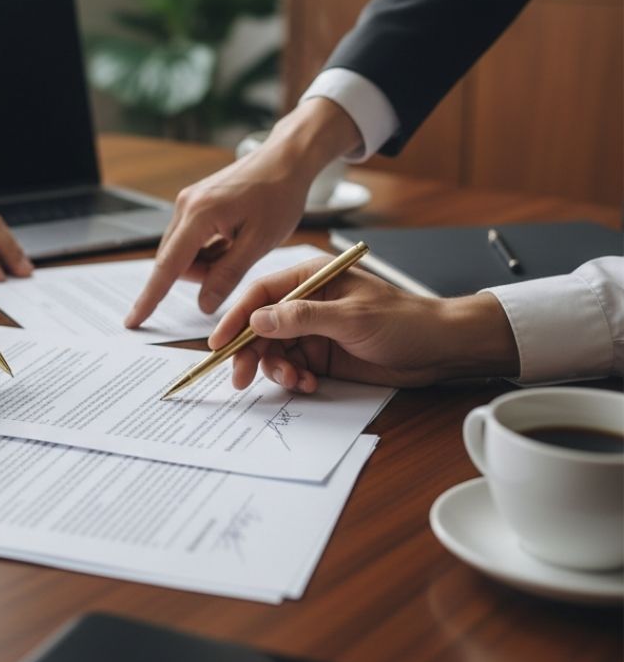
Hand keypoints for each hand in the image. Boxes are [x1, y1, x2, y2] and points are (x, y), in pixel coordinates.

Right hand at [125, 98, 361, 327]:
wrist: (286, 160)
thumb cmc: (279, 196)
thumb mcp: (258, 243)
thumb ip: (227, 275)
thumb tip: (204, 304)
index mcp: (198, 215)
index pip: (167, 266)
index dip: (150, 297)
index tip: (133, 320)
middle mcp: (186, 206)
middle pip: (175, 261)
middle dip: (200, 275)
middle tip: (236, 266)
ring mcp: (189, 202)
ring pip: (184, 251)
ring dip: (206, 262)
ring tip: (239, 249)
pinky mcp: (196, 201)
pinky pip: (191, 238)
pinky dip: (208, 249)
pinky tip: (233, 239)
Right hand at [208, 258, 519, 390]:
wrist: (440, 350)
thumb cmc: (404, 321)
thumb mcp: (351, 317)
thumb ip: (302, 318)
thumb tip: (258, 319)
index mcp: (311, 278)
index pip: (261, 294)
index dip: (236, 317)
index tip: (219, 342)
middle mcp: (306, 302)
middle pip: (260, 325)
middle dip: (250, 351)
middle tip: (242, 377)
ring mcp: (313, 330)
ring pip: (273, 350)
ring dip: (275, 368)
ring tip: (294, 381)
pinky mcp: (321, 354)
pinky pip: (291, 366)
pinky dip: (292, 378)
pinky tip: (307, 383)